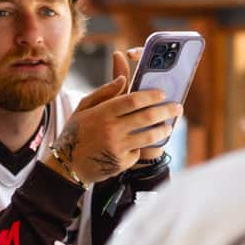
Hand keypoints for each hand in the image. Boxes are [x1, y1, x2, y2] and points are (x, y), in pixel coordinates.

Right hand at [53, 48, 181, 184]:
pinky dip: (140, 147)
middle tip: (177, 107)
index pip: (133, 100)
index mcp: (102, 113)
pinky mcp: (121, 162)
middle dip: (165, 110)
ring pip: (149, 135)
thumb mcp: (83, 108)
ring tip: (168, 126)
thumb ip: (104, 92)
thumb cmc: (75, 133)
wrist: (67, 166)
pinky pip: (138, 151)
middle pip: (146, 116)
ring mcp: (117, 147)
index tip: (162, 94)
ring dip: (163, 129)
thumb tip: (123, 78)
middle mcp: (111, 129)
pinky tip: (140, 145)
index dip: (151, 95)